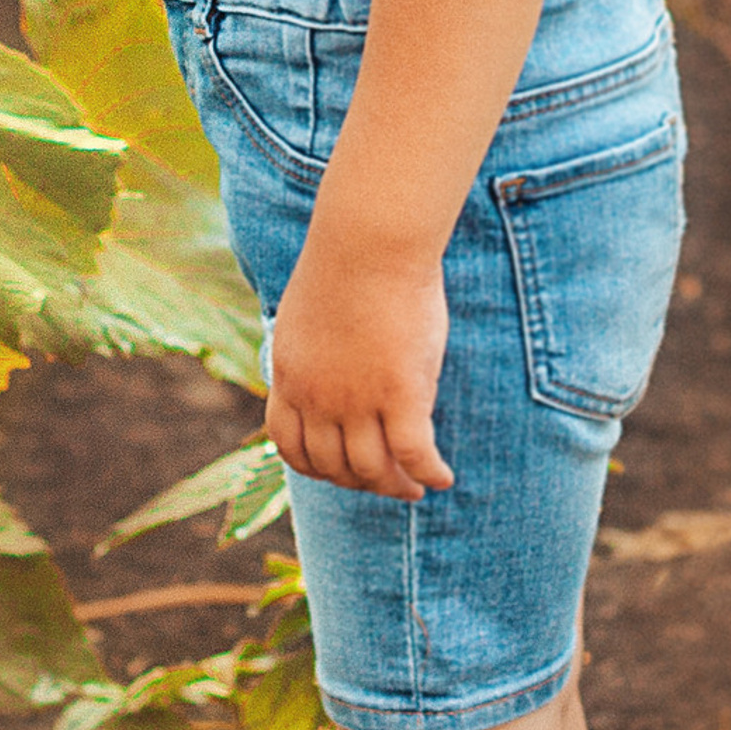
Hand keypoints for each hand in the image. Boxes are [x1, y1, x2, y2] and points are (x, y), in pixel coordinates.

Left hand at [265, 236, 453, 500]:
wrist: (369, 241)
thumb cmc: (347, 263)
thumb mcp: (307, 314)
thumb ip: (312, 351)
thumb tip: (327, 364)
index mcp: (288, 376)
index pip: (290, 445)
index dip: (314, 467)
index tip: (336, 471)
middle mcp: (317, 397)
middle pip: (332, 465)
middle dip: (358, 483)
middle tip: (384, 484)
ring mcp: (357, 400)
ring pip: (372, 469)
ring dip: (395, 487)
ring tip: (414, 488)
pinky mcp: (401, 394)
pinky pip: (414, 454)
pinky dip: (429, 473)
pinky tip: (442, 477)